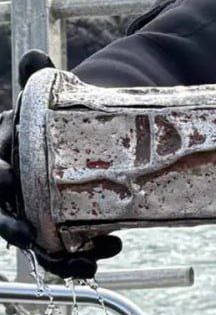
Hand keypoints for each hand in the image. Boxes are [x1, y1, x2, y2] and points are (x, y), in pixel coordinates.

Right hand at [0, 51, 121, 277]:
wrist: (72, 145)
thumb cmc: (48, 126)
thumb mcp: (42, 104)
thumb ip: (36, 82)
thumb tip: (34, 55)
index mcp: (3, 158)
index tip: (9, 178)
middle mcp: (11, 193)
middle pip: (0, 216)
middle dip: (10, 227)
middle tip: (28, 234)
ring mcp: (31, 215)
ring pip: (33, 242)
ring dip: (56, 256)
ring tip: (86, 259)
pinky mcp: (56, 231)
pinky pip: (60, 252)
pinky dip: (79, 257)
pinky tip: (106, 251)